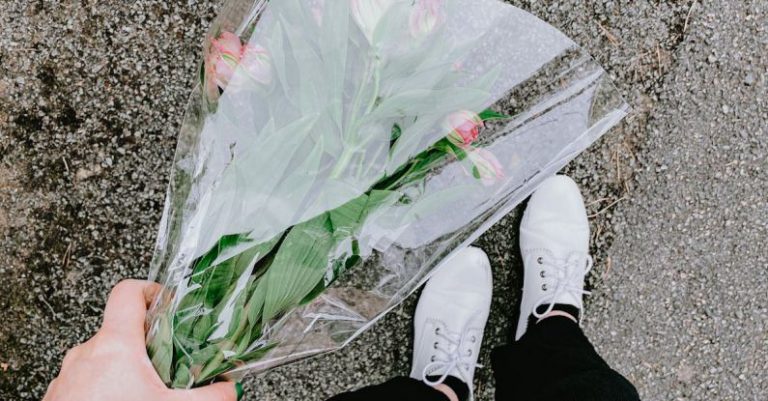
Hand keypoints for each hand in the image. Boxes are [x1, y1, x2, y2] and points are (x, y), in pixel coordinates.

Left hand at [43, 280, 240, 400]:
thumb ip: (212, 395)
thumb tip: (231, 388)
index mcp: (115, 346)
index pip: (128, 292)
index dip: (151, 290)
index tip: (167, 304)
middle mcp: (85, 354)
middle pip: (121, 331)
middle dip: (146, 346)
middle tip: (166, 364)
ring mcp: (68, 376)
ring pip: (102, 358)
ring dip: (124, 370)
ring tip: (143, 392)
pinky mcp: (58, 396)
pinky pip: (85, 380)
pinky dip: (104, 388)